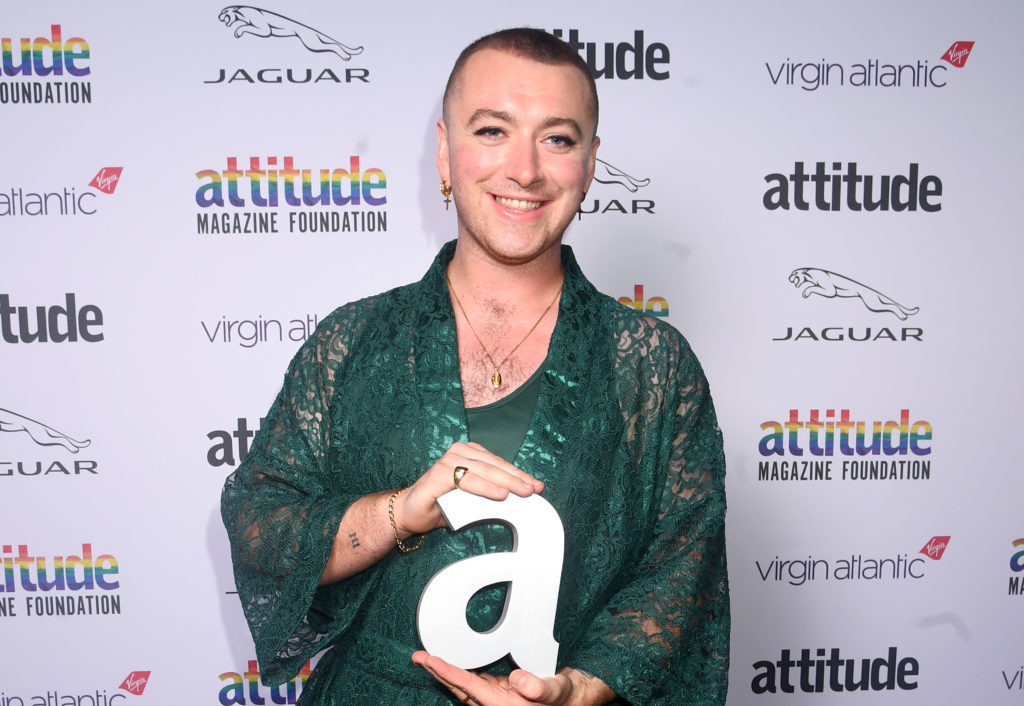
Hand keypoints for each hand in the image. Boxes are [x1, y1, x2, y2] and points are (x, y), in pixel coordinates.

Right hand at [393, 442, 543, 537]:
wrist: (409, 512)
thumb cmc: (441, 504)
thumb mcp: (471, 499)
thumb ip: (490, 495)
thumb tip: (518, 499)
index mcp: (469, 454)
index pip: (499, 464)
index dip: (519, 475)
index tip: (537, 486)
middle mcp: (459, 453)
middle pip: (494, 466)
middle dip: (517, 478)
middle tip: (534, 489)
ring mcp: (448, 461)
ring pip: (484, 471)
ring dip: (505, 482)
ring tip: (522, 492)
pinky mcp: (438, 474)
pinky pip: (466, 480)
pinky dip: (485, 488)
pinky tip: (500, 494)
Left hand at [412, 651, 572, 704]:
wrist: (575, 700)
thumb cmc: (568, 696)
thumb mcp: (558, 689)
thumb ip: (540, 687)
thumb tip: (518, 680)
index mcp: (506, 705)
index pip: (470, 687)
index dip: (449, 673)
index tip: (431, 661)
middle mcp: (496, 704)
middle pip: (460, 688)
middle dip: (438, 672)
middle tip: (418, 656)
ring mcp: (496, 698)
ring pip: (463, 687)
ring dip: (445, 673)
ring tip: (426, 659)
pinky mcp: (500, 693)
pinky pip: (473, 684)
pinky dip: (459, 674)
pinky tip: (450, 666)